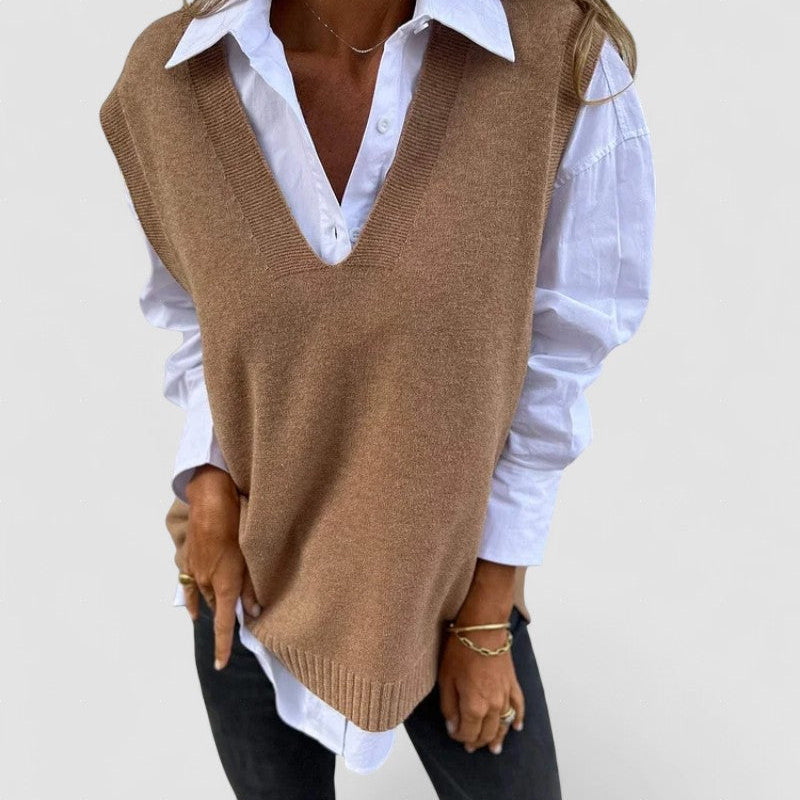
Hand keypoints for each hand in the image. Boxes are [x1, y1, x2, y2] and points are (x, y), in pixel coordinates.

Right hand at [184, 465, 260, 669]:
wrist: (211, 504)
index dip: (223, 646)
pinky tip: (193, 609)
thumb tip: (254, 611)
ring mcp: (195, 572)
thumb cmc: (237, 527)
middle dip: (226, 614)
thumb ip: (251, 588)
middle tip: (240, 617)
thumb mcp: (251, 558)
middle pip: (217, 607)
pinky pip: (189, 585)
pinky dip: (193, 599)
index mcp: (224, 585)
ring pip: (206, 595)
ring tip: (221, 609)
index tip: (221, 664)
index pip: (223, 624)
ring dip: (215, 601)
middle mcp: (207, 583)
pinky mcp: (189, 560)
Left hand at [438, 560, 524, 754]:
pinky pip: (518, 707)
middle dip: (477, 741)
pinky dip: (518, 719)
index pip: (467, 732)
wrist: (483, 626)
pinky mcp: (513, 684)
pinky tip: (516, 727)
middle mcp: (493, 706)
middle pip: (486, 733)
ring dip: (498, 738)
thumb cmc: (461, 649)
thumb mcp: (446, 679)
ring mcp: (506, 696)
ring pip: (503, 725)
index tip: (452, 732)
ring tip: (493, 748)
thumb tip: (453, 727)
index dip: (458, 736)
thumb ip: (449, 707)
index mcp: (474, 707)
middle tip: (470, 747)